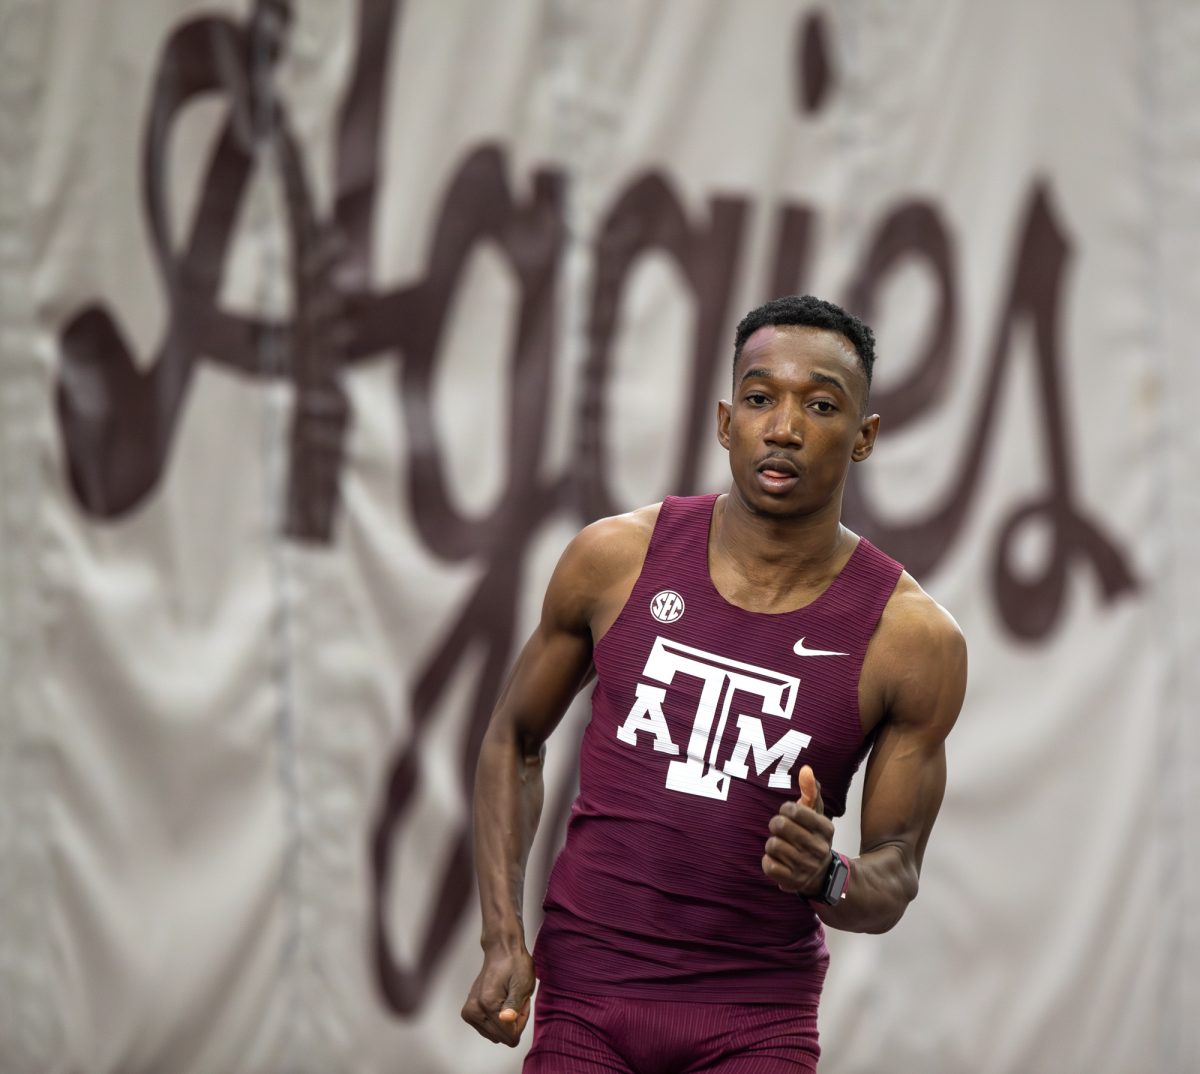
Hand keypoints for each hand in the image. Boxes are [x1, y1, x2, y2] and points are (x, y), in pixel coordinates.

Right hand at [461, 945, 535, 1046]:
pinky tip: (501, 1002)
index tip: (522, 1003)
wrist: (501, 950)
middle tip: (516, 1000)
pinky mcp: (468, 1012)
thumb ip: (514, 1006)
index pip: (510, 1035)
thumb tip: (507, 1021)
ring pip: (495, 1035)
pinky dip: (498, 1020)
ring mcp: (469, 1012)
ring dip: (506, 1021)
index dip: (521, 1021)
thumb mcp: (522, 984)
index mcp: (488, 1003)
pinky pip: (488, 1029)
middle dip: (513, 1022)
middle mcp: (474, 1010)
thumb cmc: (514, 964)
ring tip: (509, 999)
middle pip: (502, 1037)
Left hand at [762, 764, 835, 895]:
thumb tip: (806, 769)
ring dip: (772, 844)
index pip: (795, 810)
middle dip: (776, 824)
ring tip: (781, 845)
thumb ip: (811, 790)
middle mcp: (818, 849)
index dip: (785, 808)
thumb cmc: (813, 837)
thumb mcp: (816, 814)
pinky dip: (769, 861)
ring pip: (772, 845)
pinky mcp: (793, 882)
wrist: (822, 875)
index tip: (788, 812)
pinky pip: (769, 866)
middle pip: (779, 825)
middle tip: (780, 828)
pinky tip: (778, 860)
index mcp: (826, 829)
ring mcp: (806, 867)